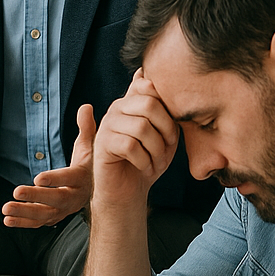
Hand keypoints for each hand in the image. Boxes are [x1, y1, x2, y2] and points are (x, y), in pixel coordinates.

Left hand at [2, 105, 95, 227]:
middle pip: (55, 199)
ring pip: (45, 214)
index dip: (55, 179)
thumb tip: (85, 106)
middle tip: (16, 191)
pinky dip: (23, 223)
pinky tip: (7, 220)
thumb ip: (87, 127)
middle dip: (35, 197)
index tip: (38, 177)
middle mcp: (75, 196)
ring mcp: (65, 210)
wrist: (102, 190)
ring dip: (25, 213)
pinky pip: (39, 223)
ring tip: (6, 209)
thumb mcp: (91, 145)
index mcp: (82, 178)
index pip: (69, 178)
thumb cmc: (91, 163)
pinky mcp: (56, 216)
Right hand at [92, 70, 178, 211]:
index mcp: (132, 102)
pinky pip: (130, 146)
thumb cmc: (149, 161)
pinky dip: (144, 161)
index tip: (172, 130)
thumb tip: (156, 83)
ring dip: (157, 150)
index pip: (148, 85)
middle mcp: (117, 108)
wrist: (130, 192)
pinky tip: (145, 167)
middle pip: (149, 104)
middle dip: (167, 129)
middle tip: (168, 147)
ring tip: (156, 161)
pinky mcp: (102, 144)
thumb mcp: (164, 134)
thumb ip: (166, 111)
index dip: (168, 107)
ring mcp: (107, 125)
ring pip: (142, 127)